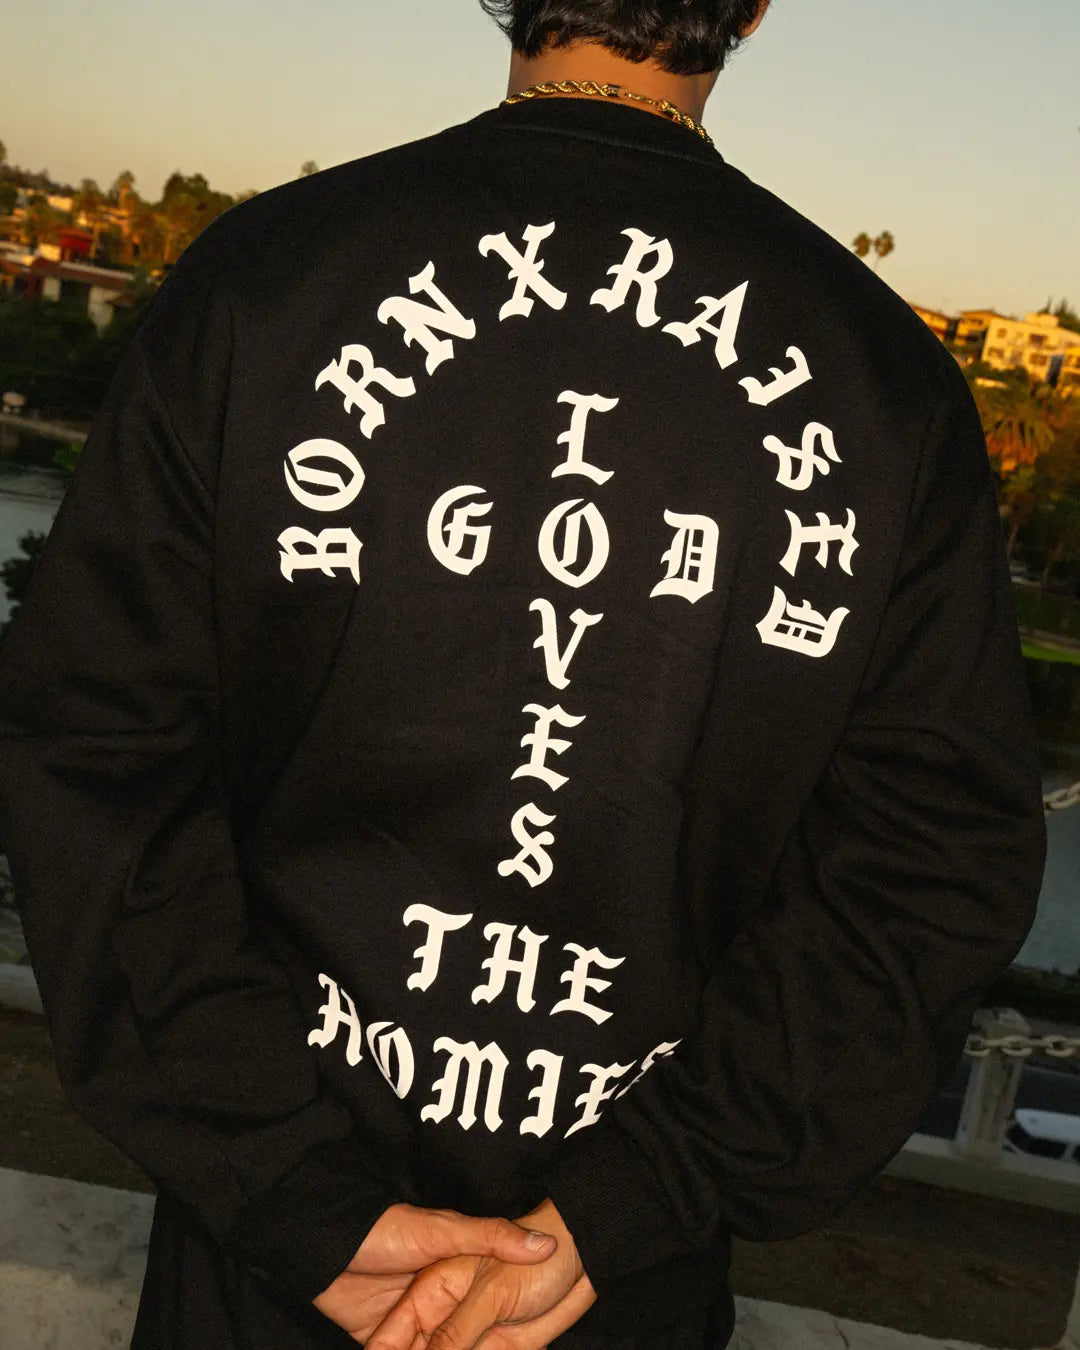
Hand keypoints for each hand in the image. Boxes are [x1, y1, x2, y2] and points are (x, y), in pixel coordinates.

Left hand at [313, 1203, 556, 1342]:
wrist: (323, 1245)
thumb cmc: (385, 1230)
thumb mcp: (444, 1231)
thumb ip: (492, 1238)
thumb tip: (546, 1244)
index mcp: (453, 1272)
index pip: (486, 1305)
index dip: (506, 1326)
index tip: (529, 1334)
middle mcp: (434, 1301)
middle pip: (461, 1337)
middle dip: (475, 1346)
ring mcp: (407, 1324)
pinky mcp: (379, 1342)